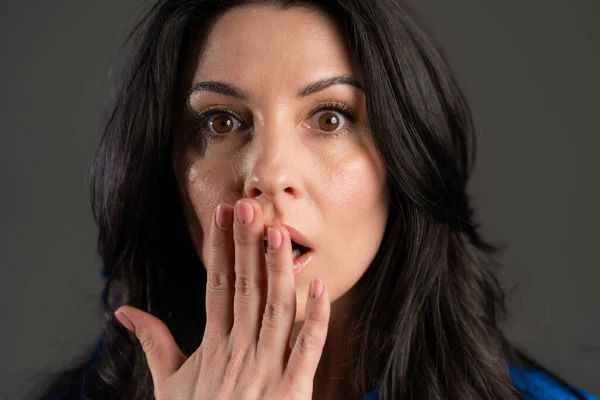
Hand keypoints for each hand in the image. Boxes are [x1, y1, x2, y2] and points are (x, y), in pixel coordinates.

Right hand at [114, 199, 330, 398]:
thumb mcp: (170, 384)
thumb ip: (153, 344)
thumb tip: (124, 311)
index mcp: (214, 345)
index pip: (215, 285)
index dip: (219, 248)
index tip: (221, 215)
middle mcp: (238, 351)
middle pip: (243, 288)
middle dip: (245, 245)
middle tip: (247, 205)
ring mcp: (265, 370)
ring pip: (274, 309)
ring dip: (276, 270)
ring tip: (276, 231)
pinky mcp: (291, 391)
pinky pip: (306, 349)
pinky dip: (315, 320)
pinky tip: (319, 288)